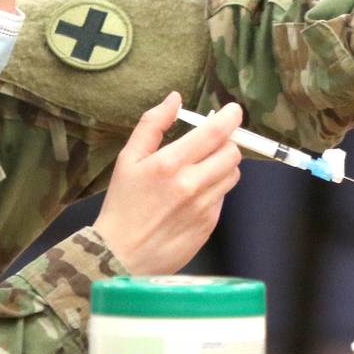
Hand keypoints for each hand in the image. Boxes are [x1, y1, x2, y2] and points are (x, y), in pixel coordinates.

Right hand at [94, 93, 243, 274]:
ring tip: (201, 168)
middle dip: (226, 142)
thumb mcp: (128, 159)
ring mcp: (204, 207)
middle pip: (232, 153)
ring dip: (222, 166)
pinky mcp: (209, 225)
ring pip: (232, 175)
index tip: (233, 110)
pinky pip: (223, 198)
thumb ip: (152, 124)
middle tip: (211, 143)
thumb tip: (175, 98)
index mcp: (170, 164)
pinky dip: (214, 189)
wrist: (120, 255)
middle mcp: (192, 184)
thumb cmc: (122, 204)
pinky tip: (193, 195)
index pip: (216, 133)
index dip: (231, 117)